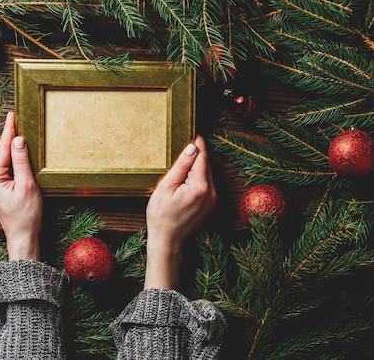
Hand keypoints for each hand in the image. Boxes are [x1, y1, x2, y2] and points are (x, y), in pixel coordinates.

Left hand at [0, 112, 42, 260]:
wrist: (23, 236)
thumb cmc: (25, 215)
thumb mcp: (27, 185)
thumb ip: (22, 161)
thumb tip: (18, 140)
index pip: (3, 148)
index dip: (9, 130)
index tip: (12, 114)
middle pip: (4, 152)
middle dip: (12, 136)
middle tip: (19, 117)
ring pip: (8, 159)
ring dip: (16, 147)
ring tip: (22, 129)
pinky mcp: (2, 187)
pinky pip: (10, 168)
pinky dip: (18, 159)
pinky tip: (23, 150)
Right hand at [144, 135, 216, 289]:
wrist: (167, 242)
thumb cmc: (161, 216)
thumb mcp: (166, 187)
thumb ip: (181, 166)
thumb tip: (192, 148)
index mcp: (200, 186)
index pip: (202, 157)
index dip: (198, 144)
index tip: (194, 132)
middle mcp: (211, 193)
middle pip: (206, 165)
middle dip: (198, 154)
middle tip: (187, 141)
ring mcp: (213, 200)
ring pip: (207, 175)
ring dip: (198, 166)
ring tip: (185, 158)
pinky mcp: (210, 206)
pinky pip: (207, 185)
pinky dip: (199, 177)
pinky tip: (187, 176)